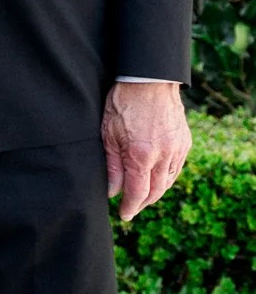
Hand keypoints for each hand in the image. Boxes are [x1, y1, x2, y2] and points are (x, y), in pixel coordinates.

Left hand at [101, 81, 190, 222]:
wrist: (149, 79)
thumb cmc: (123, 103)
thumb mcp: (108, 134)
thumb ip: (112, 165)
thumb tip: (112, 191)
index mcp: (141, 155)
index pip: (138, 193)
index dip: (130, 207)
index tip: (124, 214)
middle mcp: (163, 155)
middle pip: (155, 191)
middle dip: (142, 203)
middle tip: (132, 207)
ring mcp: (177, 148)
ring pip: (168, 181)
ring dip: (155, 191)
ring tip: (143, 195)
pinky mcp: (184, 141)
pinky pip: (177, 167)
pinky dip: (167, 177)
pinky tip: (157, 177)